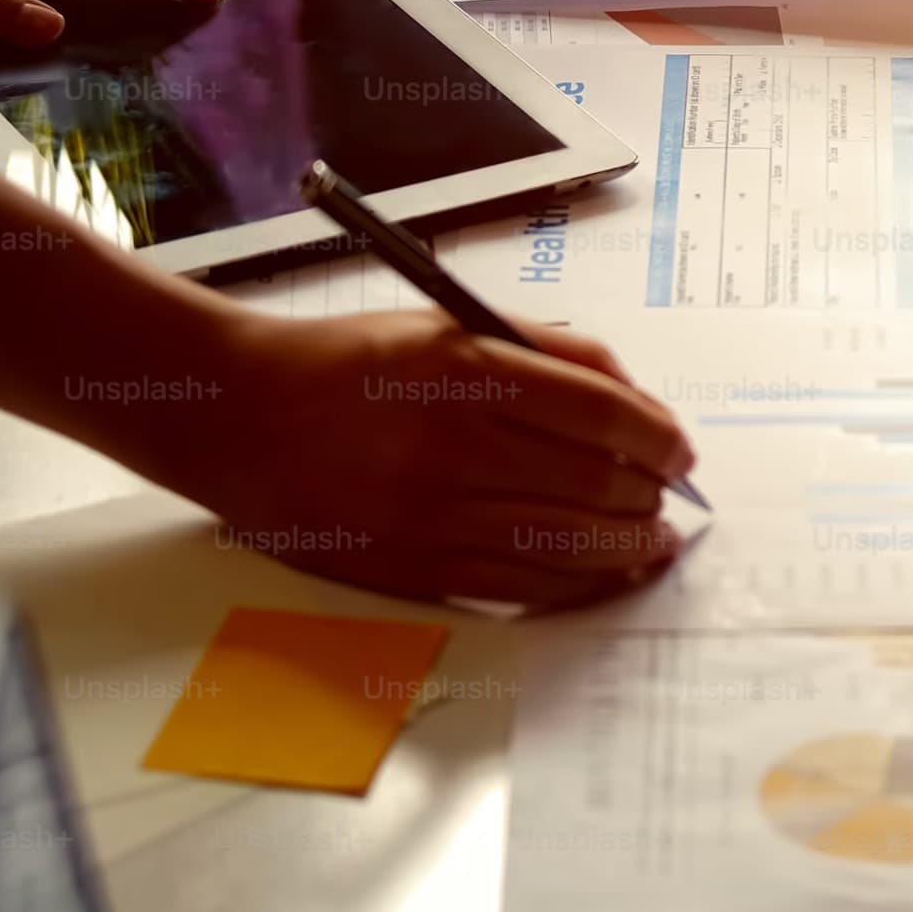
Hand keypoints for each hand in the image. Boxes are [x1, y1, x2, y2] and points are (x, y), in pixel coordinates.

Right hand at [185, 311, 700, 611]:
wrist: (233, 414)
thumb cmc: (348, 361)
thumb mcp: (450, 325)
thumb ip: (549, 351)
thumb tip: (635, 400)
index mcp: (464, 369)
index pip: (599, 410)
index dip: (657, 435)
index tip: (679, 449)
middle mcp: (450, 444)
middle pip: (593, 481)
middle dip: (649, 494)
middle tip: (668, 497)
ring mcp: (429, 514)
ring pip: (565, 544)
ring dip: (626, 547)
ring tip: (651, 542)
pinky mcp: (410, 568)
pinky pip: (518, 586)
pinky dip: (575, 583)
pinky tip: (600, 573)